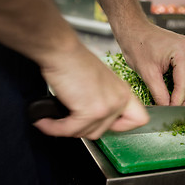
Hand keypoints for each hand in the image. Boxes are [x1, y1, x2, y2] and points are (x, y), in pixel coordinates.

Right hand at [33, 43, 148, 139]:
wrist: (63, 51)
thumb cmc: (75, 61)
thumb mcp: (99, 81)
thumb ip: (103, 99)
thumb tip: (94, 119)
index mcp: (123, 91)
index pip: (138, 120)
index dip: (122, 126)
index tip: (107, 125)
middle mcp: (119, 99)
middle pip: (105, 131)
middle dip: (84, 128)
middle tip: (70, 120)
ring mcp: (107, 107)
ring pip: (87, 133)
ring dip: (67, 129)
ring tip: (55, 119)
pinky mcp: (90, 111)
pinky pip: (70, 130)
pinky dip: (54, 128)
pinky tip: (45, 121)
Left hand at [117, 22, 184, 105]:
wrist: (133, 30)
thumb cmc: (136, 46)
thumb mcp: (147, 73)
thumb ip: (159, 93)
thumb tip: (167, 108)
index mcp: (182, 51)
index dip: (178, 101)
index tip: (170, 112)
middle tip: (178, 112)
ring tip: (178, 105)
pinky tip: (178, 93)